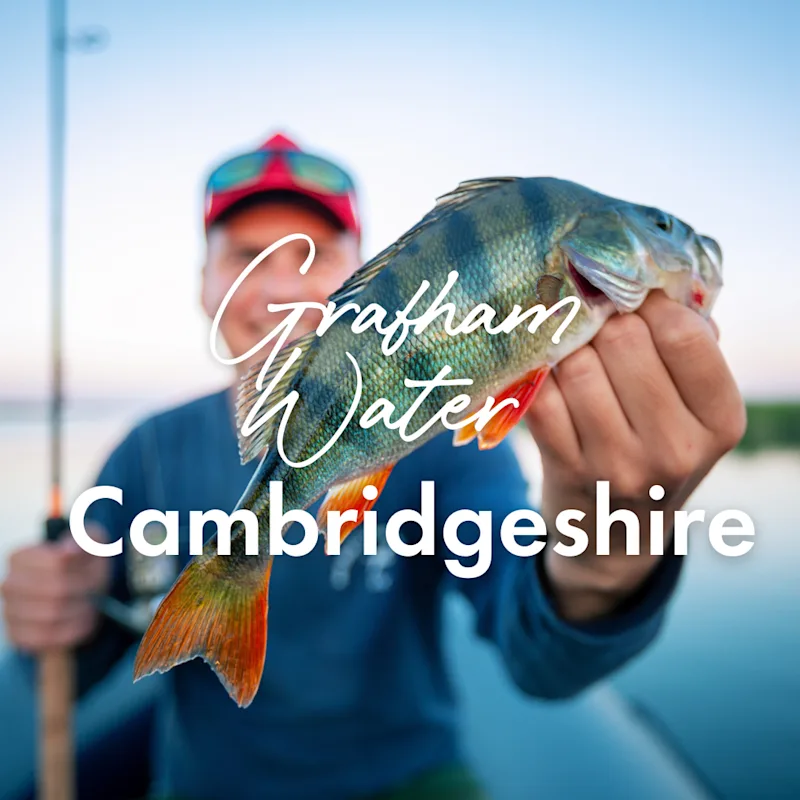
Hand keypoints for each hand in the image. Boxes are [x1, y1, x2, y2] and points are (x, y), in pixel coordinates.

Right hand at [0, 525, 111, 652]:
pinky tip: (82, 621)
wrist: (80, 594)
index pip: (56, 563)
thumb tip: (67, 549)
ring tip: (90, 604)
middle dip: (84, 590)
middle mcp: (9, 585)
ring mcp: (10, 612)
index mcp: (21, 557)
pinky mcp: (18, 636)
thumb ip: (83, 538)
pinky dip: (72, 631)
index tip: (91, 568)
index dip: (80, 568)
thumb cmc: (84, 563)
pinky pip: (47, 638)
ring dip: (81, 610)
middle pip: (57, 590)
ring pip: (52, 615)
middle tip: (96, 589)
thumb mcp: (91, 541)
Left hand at [525, 291, 745, 621]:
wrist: (616, 532)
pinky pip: (540, 397)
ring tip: (570, 351)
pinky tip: (544, 376)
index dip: (650, 304)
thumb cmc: (657, 450)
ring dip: (565, 349)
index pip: (683, 335)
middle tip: (593, 323)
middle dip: (602, 322)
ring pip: (576, 367)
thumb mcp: (694, 412)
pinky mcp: (567, 470)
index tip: (633, 300)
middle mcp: (675, 448)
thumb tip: (651, 280)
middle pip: (622, 342)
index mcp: (720, 422)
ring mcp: (619, 465)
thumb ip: (687, 352)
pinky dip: (537, 378)